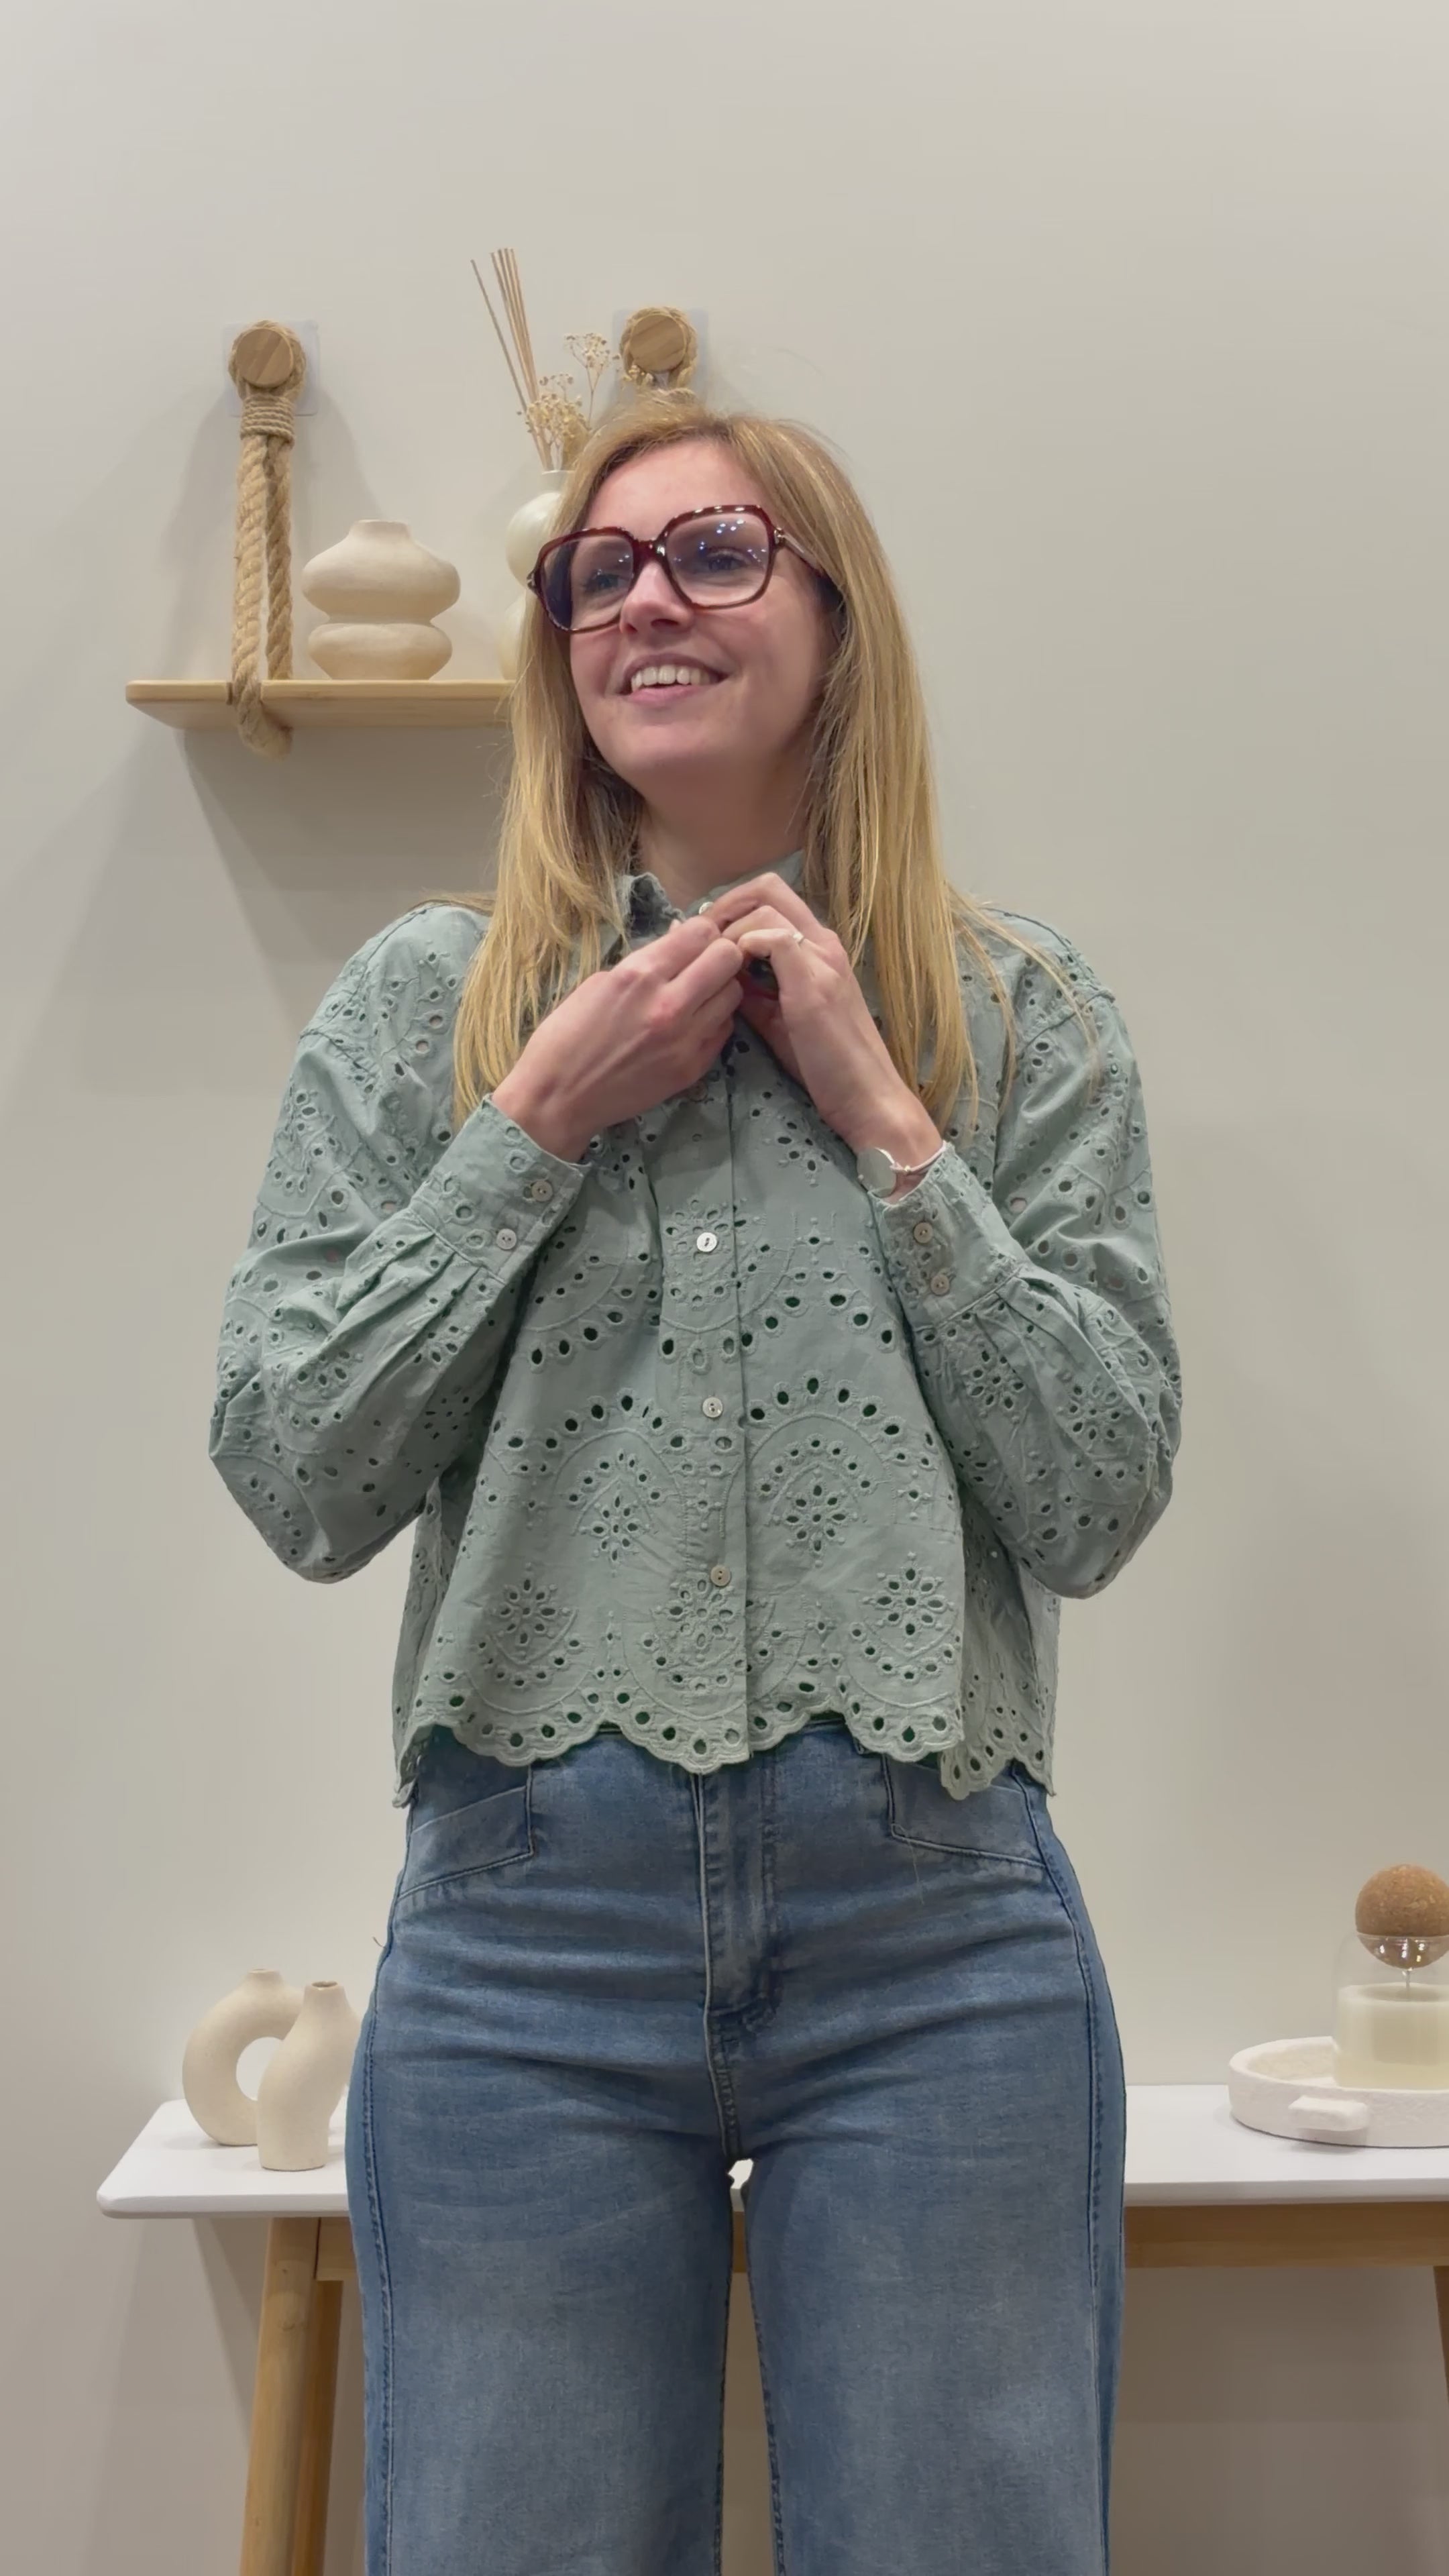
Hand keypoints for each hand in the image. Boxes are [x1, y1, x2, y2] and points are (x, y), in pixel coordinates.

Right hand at [491, 914, 746, 1161]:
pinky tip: (691, 1024)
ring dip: (719, 988)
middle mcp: (670, 1004)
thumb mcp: (600, 982)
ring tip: (696, 995)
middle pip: (728, 958)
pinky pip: (724, 1029)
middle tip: (701, 964)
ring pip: (734, 994)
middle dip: (719, 954)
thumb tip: (679, 939)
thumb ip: (646, 961)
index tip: (691, 940)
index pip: (702, 932)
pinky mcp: (693, 1068)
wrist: (559, 1099)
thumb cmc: (566, 1036)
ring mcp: (686, 1040)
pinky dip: (713, 1020)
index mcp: (641, 975)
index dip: (701, 931)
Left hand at [702, 872, 942, 1169]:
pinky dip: (745, 947)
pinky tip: (733, 975)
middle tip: (700, 937)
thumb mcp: (778, 1018)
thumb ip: (752, 991)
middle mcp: (822, 942)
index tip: (704, 937)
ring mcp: (821, 958)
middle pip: (769, 886)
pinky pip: (773, 939)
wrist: (866, 1096)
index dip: (731, 908)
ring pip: (767, 906)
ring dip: (729, 929)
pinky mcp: (814, 982)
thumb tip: (715, 972)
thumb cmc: (825, 1063)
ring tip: (710, 961)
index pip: (771, 898)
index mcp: (816, 948)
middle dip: (725, 904)